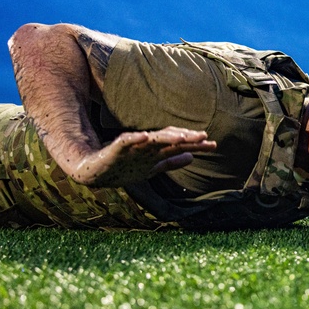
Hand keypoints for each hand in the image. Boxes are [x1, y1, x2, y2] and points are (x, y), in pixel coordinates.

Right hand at [70, 127, 216, 186]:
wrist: (95, 172)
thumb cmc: (125, 167)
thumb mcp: (151, 167)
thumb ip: (170, 162)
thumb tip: (192, 157)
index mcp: (156, 151)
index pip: (179, 145)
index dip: (195, 145)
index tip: (213, 144)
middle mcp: (147, 146)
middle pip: (169, 140)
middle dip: (185, 138)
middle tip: (203, 136)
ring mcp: (132, 147)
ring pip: (152, 140)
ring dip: (166, 137)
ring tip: (182, 137)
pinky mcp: (115, 148)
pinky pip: (125, 142)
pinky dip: (134, 139)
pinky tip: (145, 136)